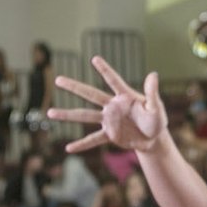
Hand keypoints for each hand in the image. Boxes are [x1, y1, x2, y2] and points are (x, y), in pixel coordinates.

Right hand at [48, 57, 167, 153]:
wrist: (153, 139)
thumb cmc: (156, 120)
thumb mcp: (156, 107)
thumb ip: (152, 92)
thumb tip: (153, 74)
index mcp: (124, 96)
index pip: (113, 80)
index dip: (104, 69)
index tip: (94, 58)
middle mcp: (112, 106)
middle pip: (90, 94)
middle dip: (74, 87)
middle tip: (57, 79)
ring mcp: (108, 120)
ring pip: (85, 115)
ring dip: (67, 115)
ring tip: (49, 113)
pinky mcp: (109, 134)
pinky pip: (93, 139)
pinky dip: (82, 144)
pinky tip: (68, 148)